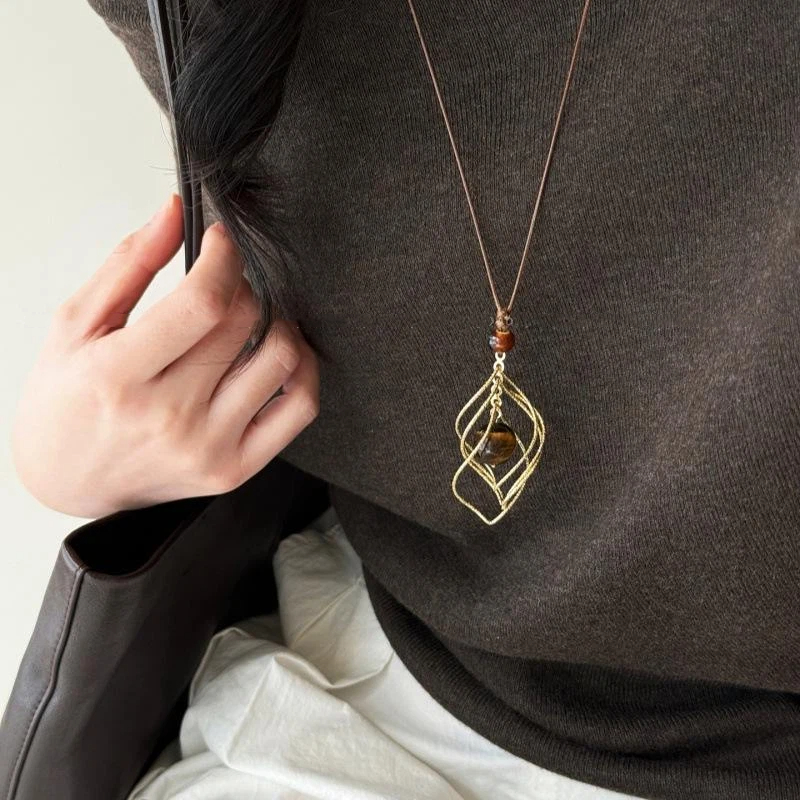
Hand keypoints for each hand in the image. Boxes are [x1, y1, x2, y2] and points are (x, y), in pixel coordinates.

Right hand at [10, 193, 318, 517]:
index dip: (224, 258)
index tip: (220, 242)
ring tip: (252, 317)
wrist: (67, 481)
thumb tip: (174, 211)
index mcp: (119, 375)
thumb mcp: (76, 324)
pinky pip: (300, 409)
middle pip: (245, 323)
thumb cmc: (66, 403)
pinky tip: (279, 353)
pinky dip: (305, 370)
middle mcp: (169, 417)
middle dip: (243, 284)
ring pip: (282, 361)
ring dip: (278, 322)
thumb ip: (129, 264)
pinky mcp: (234, 469)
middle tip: (227, 281)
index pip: (204, 302)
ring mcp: (208, 447)